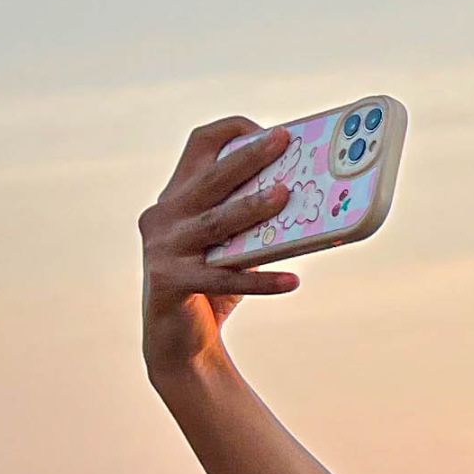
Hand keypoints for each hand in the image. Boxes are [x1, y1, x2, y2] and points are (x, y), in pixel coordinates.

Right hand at [139, 119, 300, 381]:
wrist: (178, 341)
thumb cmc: (212, 283)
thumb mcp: (230, 243)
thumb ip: (252, 218)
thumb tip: (310, 197)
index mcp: (177, 196)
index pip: (200, 144)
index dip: (234, 132)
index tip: (272, 133)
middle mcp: (164, 215)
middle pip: (210, 178)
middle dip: (248, 157)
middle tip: (283, 142)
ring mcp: (163, 248)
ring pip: (215, 222)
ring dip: (251, 207)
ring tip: (285, 195)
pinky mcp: (169, 281)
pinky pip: (223, 278)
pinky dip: (260, 279)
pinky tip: (291, 280)